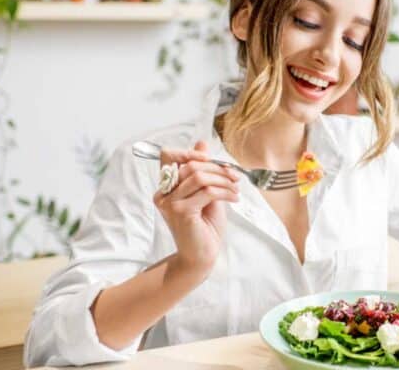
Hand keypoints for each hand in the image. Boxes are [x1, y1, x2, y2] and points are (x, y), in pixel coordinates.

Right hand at [153, 140, 239, 273]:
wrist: (202, 256)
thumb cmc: (204, 227)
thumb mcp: (207, 193)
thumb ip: (203, 171)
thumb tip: (202, 143)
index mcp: (166, 187)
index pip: (168, 156)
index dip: (189, 151)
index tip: (211, 159)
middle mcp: (163, 194)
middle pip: (190, 165)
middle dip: (217, 168)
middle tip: (234, 176)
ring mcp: (170, 203)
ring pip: (199, 177)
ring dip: (223, 180)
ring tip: (235, 188)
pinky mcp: (181, 212)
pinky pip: (206, 192)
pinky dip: (225, 191)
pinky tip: (234, 197)